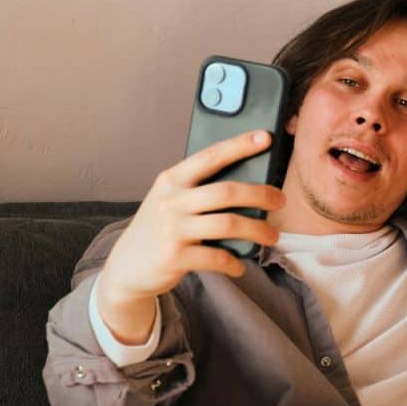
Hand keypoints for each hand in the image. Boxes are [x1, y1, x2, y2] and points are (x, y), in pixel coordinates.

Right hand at [98, 130, 284, 341]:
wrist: (126, 268)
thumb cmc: (159, 229)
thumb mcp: (170, 201)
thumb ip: (198, 190)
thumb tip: (248, 185)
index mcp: (172, 180)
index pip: (210, 156)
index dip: (239, 146)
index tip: (265, 137)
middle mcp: (171, 200)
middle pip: (227, 191)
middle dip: (261, 194)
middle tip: (280, 200)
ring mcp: (172, 229)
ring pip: (228, 224)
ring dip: (257, 230)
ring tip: (272, 236)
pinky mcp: (174, 256)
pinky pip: (217, 257)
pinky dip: (235, 263)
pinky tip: (240, 265)